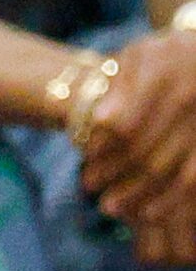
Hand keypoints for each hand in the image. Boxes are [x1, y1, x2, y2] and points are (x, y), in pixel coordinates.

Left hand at [80, 31, 195, 228]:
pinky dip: (170, 200)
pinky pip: (191, 179)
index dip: (102, 146)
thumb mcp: (137, 57)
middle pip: (143, 150)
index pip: (125, 124)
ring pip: (167, 169)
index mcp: (162, 76)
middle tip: (88, 185)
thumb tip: (101, 122)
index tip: (85, 156)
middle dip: (112, 172)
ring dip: (135, 193)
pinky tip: (148, 214)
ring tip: (108, 207)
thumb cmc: (163, 57)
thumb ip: (118, 86)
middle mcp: (187, 99)